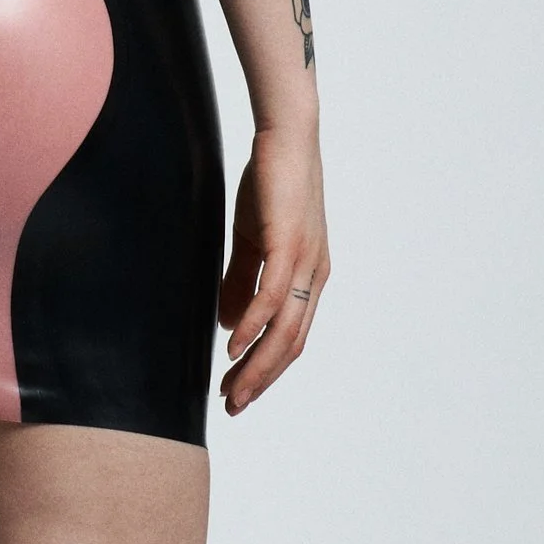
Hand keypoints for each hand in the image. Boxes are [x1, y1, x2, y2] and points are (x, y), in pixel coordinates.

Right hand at [218, 118, 328, 414]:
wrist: (286, 137)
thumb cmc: (271, 184)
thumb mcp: (253, 241)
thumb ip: (242, 281)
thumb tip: (229, 324)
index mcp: (308, 277)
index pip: (290, 337)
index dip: (266, 368)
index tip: (238, 392)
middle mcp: (314, 276)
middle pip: (290, 344)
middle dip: (262, 379)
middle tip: (234, 406)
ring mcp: (305, 262)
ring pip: (284, 328)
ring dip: (257, 365)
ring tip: (234, 390)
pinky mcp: (290, 244)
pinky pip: (273, 295)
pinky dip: (253, 325)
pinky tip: (232, 346)